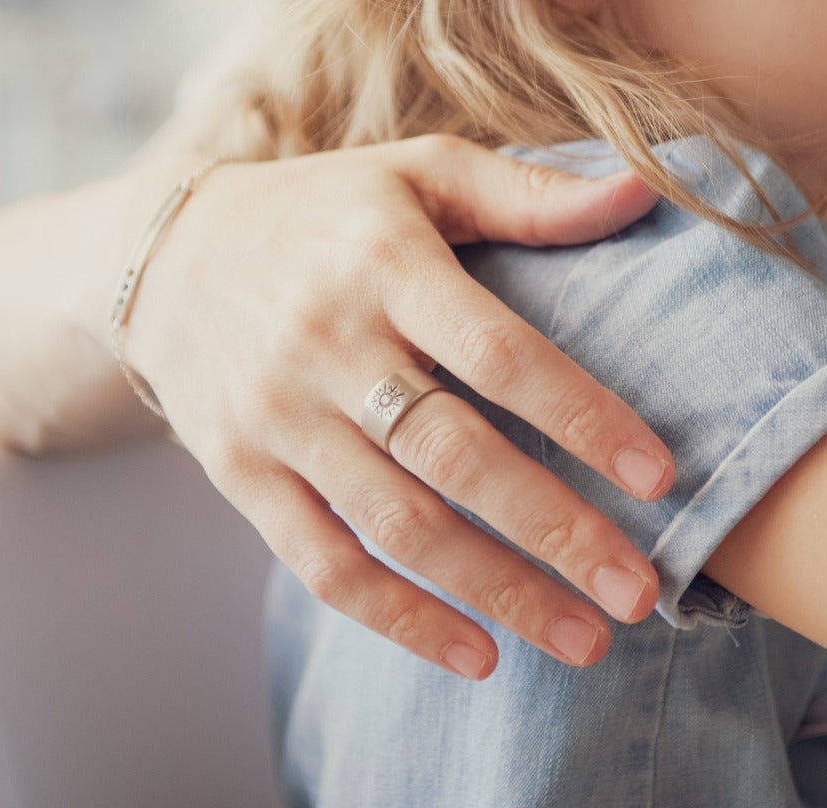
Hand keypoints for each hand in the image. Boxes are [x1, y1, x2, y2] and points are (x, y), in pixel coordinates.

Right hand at [122, 135, 671, 676]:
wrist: (169, 252)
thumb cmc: (327, 209)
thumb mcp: (421, 171)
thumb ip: (528, 194)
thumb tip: (639, 191)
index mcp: (386, 263)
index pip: (496, 353)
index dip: (580, 416)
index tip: (658, 476)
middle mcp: (328, 344)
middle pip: (453, 456)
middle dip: (554, 531)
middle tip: (638, 591)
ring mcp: (277, 416)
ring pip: (397, 525)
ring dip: (496, 590)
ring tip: (584, 638)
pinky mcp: (239, 473)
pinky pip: (322, 562)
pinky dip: (399, 618)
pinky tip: (477, 654)